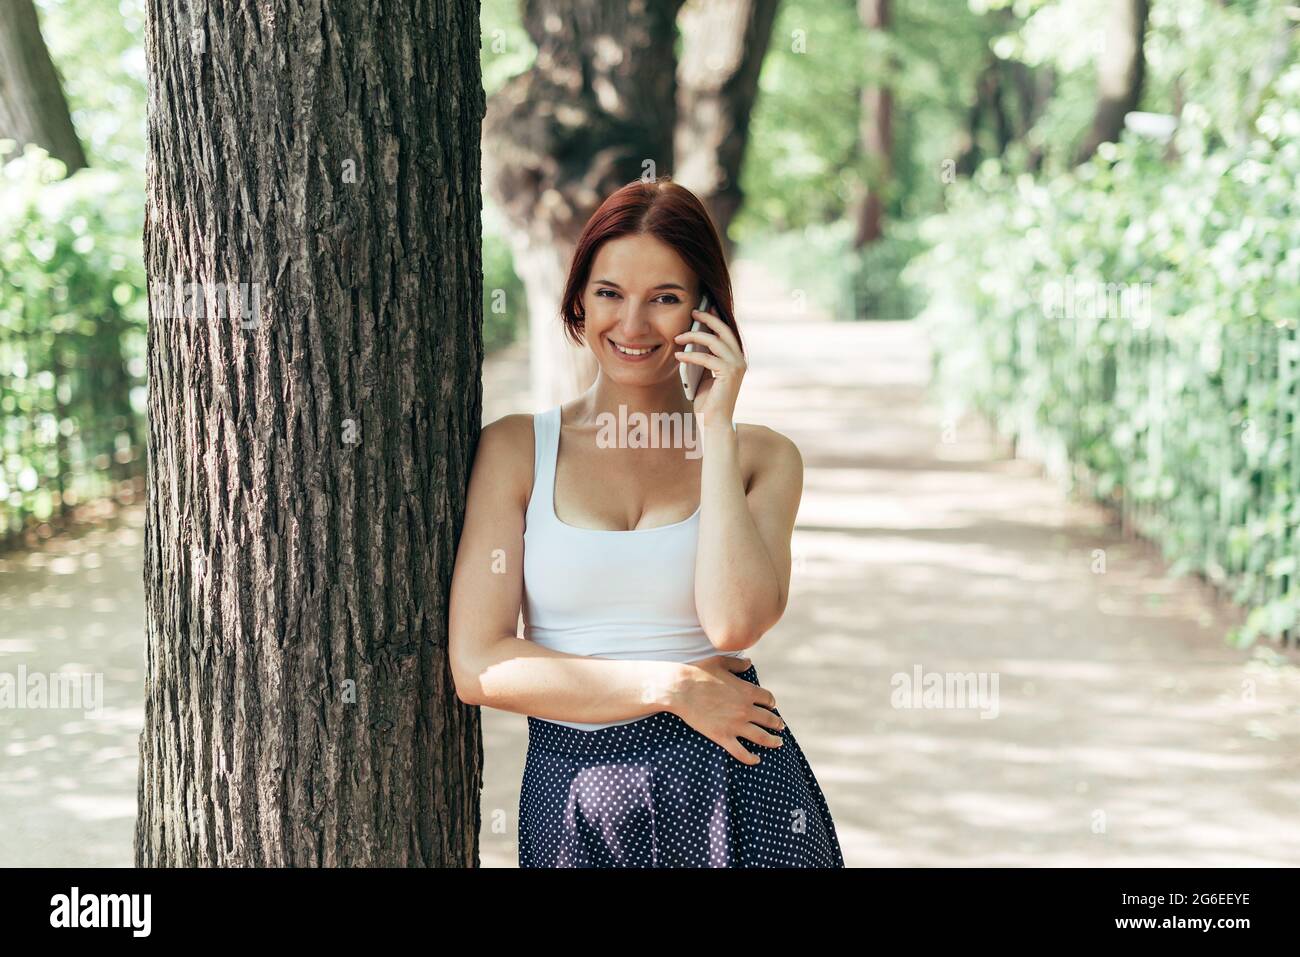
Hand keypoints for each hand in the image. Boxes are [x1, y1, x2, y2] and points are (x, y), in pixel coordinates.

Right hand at [665, 655, 784, 765]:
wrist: (680, 689)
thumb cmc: (698, 672)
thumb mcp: (720, 662)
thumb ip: (737, 664)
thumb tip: (749, 662)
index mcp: (747, 691)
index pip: (768, 699)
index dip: (771, 703)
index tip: (771, 706)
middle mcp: (745, 709)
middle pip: (769, 719)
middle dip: (777, 723)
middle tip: (780, 726)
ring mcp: (735, 725)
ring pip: (762, 737)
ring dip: (773, 741)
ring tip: (778, 743)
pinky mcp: (722, 736)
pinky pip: (741, 752)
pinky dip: (751, 758)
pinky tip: (757, 760)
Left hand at [674, 305, 745, 429]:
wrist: (713, 422)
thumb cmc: (707, 400)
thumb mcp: (704, 374)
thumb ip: (704, 358)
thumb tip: (692, 340)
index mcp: (736, 359)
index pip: (727, 333)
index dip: (715, 318)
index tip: (702, 309)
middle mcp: (740, 360)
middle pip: (724, 331)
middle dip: (708, 319)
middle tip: (693, 312)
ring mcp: (736, 366)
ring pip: (714, 342)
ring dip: (694, 337)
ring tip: (677, 337)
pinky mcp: (729, 374)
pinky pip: (706, 359)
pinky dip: (690, 356)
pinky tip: (678, 356)